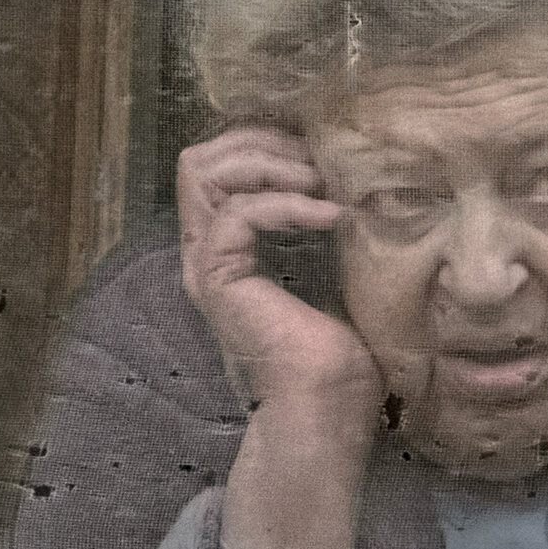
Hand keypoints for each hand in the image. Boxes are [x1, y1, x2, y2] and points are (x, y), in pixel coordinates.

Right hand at [175, 126, 373, 408]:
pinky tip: (330, 217)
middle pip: (200, 159)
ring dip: (270, 165)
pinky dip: (288, 204)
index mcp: (230, 246)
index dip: (265, 143)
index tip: (321, 153)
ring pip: (204, 172)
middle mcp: (208, 250)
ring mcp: (207, 264)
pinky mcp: (218, 278)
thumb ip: (320, 221)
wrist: (329, 405)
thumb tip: (346, 172)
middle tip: (317, 161)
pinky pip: (238, 213)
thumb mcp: (335, 263)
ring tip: (320, 183)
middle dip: (263, 143)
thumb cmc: (342, 349)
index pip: (217, 164)